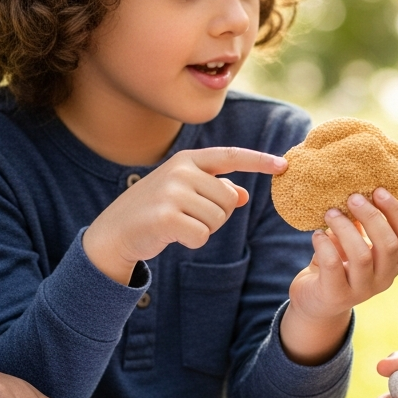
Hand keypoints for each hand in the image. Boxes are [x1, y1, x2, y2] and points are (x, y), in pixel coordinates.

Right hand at [83, 147, 287, 283]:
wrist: (113, 232)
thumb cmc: (152, 211)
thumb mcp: (182, 193)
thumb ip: (212, 190)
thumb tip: (241, 195)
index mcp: (186, 160)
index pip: (230, 156)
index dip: (259, 161)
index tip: (284, 165)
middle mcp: (180, 171)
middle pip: (227, 198)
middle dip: (215, 215)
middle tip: (187, 217)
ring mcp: (172, 192)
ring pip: (217, 218)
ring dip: (203, 229)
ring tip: (178, 224)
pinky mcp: (166, 217)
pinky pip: (202, 235)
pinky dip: (192, 241)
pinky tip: (173, 236)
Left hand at [281, 189, 397, 363]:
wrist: (314, 300)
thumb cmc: (338, 263)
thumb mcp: (354, 242)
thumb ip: (361, 222)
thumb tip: (360, 186)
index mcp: (394, 262)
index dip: (396, 211)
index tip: (378, 190)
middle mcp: (384, 278)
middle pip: (388, 245)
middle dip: (371, 216)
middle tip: (352, 197)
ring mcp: (362, 290)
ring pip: (362, 255)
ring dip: (345, 228)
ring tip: (330, 213)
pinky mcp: (337, 296)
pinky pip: (334, 266)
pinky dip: (325, 245)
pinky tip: (317, 235)